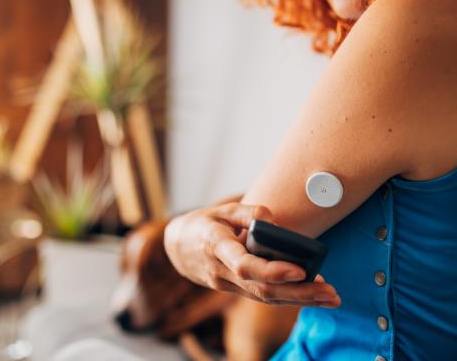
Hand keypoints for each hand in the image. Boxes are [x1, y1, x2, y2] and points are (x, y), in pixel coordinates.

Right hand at [164, 203, 340, 306]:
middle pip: (261, 289)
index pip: (244, 265)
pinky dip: (289, 298)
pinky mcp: (235, 291)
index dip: (271, 271)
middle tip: (329, 291)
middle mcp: (221, 272)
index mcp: (216, 247)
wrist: (178, 248)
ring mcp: (227, 286)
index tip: (299, 270)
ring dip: (299, 300)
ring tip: (330, 297)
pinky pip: (263, 298)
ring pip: (265, 299)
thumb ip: (246, 212)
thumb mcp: (220, 210)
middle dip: (298, 292)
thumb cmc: (202, 224)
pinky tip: (312, 296)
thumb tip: (273, 220)